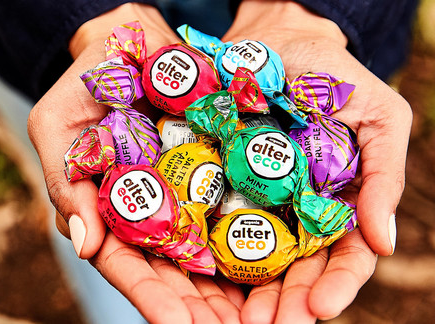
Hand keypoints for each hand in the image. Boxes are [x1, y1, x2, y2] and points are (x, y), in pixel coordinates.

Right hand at [28, 3, 244, 322]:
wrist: (132, 41)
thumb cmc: (84, 81)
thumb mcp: (56, 124)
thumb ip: (66, 182)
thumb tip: (85, 245)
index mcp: (105, 210)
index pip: (123, 263)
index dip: (149, 296)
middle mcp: (146, 214)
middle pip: (172, 274)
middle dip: (199, 309)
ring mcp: (182, 199)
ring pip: (208, 258)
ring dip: (234, 295)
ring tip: (266, 321)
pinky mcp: (216, 178)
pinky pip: (238, 215)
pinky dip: (257, 246)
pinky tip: (283, 274)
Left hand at [222, 1, 410, 321]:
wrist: (275, 42)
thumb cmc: (334, 78)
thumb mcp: (380, 119)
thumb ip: (384, 175)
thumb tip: (382, 243)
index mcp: (337, 206)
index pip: (341, 260)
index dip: (334, 287)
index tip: (319, 308)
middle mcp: (294, 213)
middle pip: (292, 272)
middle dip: (284, 304)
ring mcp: (253, 201)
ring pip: (250, 259)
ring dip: (244, 295)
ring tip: (232, 320)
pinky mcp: (214, 183)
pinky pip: (209, 221)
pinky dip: (205, 254)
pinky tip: (195, 279)